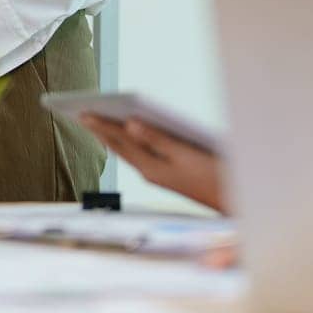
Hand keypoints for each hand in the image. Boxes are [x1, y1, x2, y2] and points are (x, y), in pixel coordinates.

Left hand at [81, 113, 226, 212]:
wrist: (233, 201)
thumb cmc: (213, 176)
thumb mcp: (185, 154)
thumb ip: (156, 139)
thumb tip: (130, 124)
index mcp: (151, 168)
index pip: (120, 141)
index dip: (100, 125)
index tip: (82, 112)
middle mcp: (150, 173)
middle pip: (119, 147)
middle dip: (100, 130)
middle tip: (80, 114)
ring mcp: (157, 175)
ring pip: (128, 152)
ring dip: (111, 137)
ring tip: (95, 123)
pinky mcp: (166, 175)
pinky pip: (139, 156)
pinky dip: (128, 143)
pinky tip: (125, 136)